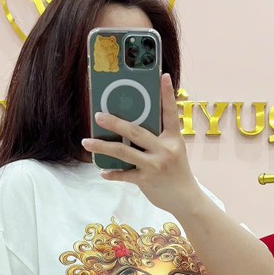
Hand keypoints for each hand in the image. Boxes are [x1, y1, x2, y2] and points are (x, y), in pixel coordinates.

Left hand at [81, 74, 201, 214]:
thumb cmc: (177, 171)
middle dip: (115, 122)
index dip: (167, 94)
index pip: (170, 112)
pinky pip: (124, 174)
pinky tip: (103, 171)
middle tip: (98, 115)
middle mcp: (164, 149)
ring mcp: (154, 165)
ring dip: (103, 146)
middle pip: (136, 131)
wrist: (186, 199)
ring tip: (87, 141)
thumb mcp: (174, 150)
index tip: (162, 76)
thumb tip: (131, 128)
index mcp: (173, 138)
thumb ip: (158, 139)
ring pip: (123, 152)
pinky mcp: (146, 180)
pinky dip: (112, 173)